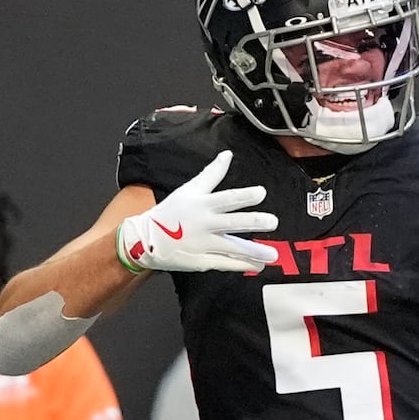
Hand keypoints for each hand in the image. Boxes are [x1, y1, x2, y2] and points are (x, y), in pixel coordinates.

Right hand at [116, 150, 279, 272]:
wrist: (145, 239)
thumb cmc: (171, 212)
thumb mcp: (189, 190)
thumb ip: (212, 174)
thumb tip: (228, 154)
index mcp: (202, 205)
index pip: (226, 198)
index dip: (244, 196)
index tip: (261, 193)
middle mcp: (204, 224)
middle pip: (233, 223)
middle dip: (254, 222)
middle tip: (273, 222)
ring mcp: (203, 244)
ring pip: (232, 248)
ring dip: (254, 251)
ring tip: (272, 254)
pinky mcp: (201, 262)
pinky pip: (225, 263)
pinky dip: (242, 265)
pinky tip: (258, 265)